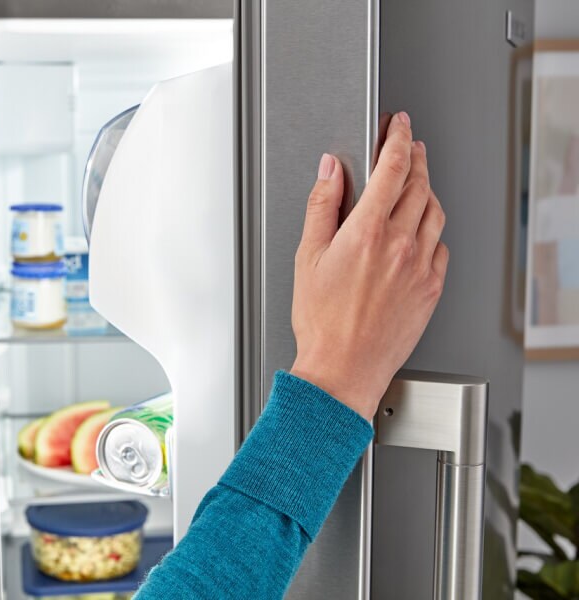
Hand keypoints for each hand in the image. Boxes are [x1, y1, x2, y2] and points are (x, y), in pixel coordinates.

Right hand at [290, 112, 447, 420]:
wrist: (344, 367)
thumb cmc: (322, 321)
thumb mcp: (307, 257)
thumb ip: (321, 206)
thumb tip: (329, 171)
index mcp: (367, 232)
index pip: (392, 168)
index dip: (397, 138)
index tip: (399, 125)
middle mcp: (401, 245)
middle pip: (419, 184)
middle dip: (415, 158)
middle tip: (410, 147)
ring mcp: (421, 266)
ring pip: (435, 212)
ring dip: (428, 189)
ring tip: (418, 183)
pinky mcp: (431, 288)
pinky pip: (441, 247)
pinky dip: (433, 229)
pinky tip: (422, 231)